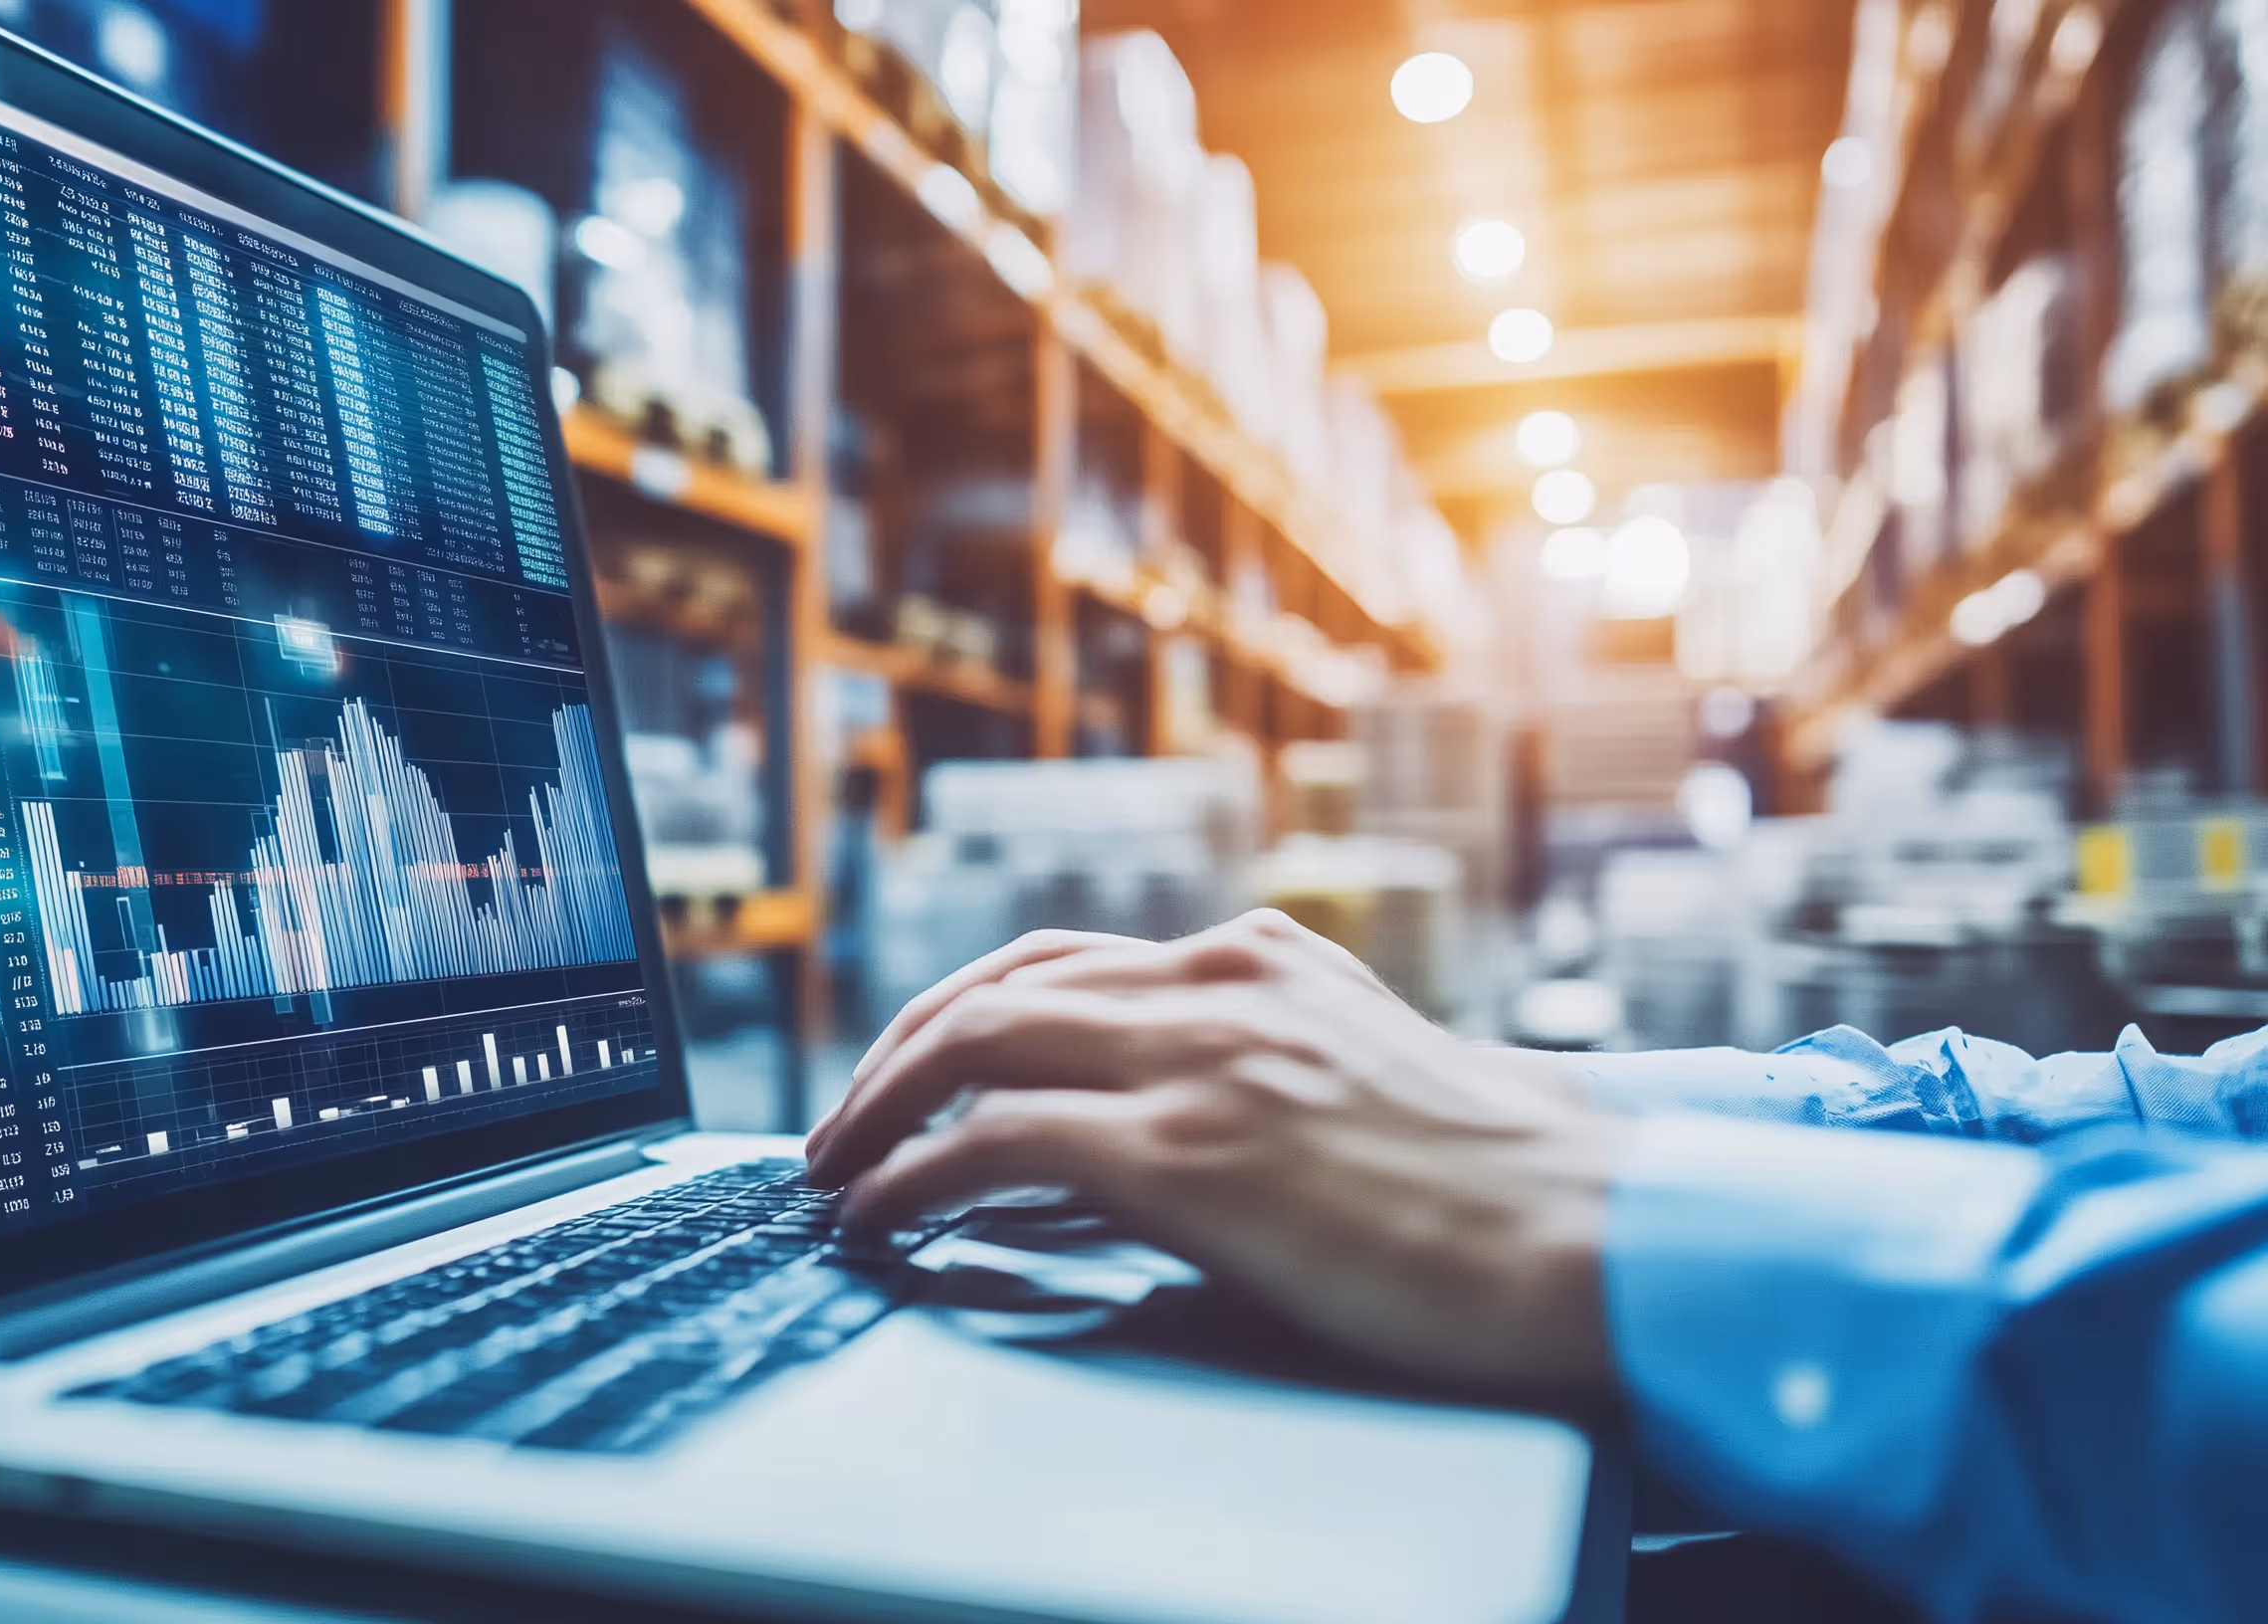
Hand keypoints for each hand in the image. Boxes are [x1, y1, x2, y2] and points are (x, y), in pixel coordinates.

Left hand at [805, 910, 1624, 1395]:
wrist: (1608, 1238)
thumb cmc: (1516, 1192)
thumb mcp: (1380, 1078)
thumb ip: (1275, 1066)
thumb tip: (1170, 1126)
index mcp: (1266, 962)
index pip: (1063, 961)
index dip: (961, 1012)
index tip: (910, 1065)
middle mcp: (1222, 986)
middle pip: (997, 988)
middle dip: (894, 1056)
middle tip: (839, 1126)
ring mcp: (1204, 1062)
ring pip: (977, 1043)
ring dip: (878, 1108)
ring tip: (831, 1172)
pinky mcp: (1191, 1154)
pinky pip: (995, 1145)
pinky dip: (911, 1177)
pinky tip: (875, 1219)